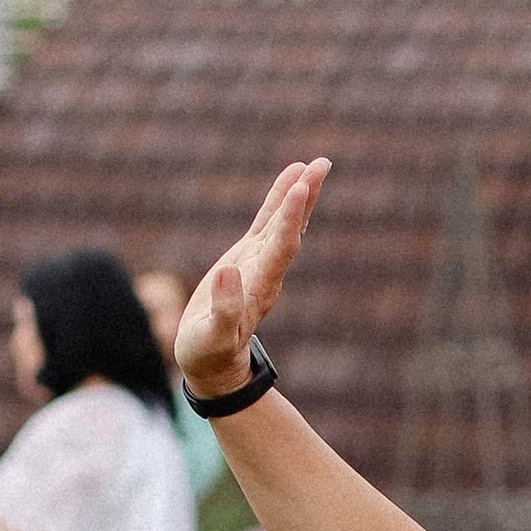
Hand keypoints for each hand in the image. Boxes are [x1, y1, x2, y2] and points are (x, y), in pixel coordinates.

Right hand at [176, 160, 331, 399]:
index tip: (301, 187)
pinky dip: (279, 201)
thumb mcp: (210, 336)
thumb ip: (223, 308)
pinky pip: (266, 223)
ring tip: (315, 164)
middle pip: (290, 230)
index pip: (280, 247)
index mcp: (259, 287)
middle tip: (322, 165)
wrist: (214, 366)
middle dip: (304, 198)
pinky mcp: (248, 259)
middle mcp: (267, 272)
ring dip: (299, 194)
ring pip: (282, 223)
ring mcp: (259, 264)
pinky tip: (292, 178)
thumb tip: (227, 272)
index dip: (290, 218)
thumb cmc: (208, 354)